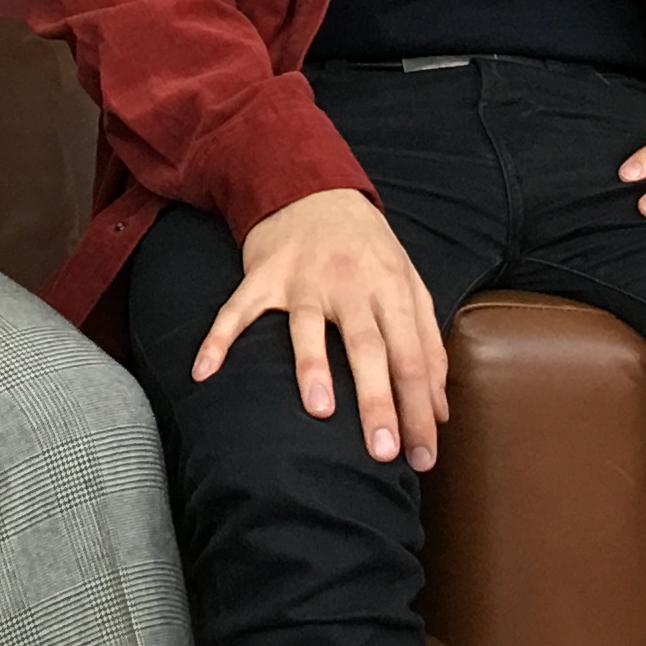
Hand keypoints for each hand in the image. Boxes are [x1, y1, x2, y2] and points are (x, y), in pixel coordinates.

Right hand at [197, 185, 445, 468]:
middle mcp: (350, 284)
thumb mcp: (408, 284)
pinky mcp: (263, 275)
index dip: (419, 408)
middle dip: (378, 399)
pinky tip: (204, 371)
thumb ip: (428, 344)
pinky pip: (238, 309)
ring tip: (318, 411)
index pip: (412, 356)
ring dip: (312, 366)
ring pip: (308, 326)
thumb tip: (441, 410)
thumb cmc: (368, 248)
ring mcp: (303, 280)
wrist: (312, 188)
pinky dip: (218, 338)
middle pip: (368, 346)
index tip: (423, 457)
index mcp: (392, 289)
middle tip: (383, 451)